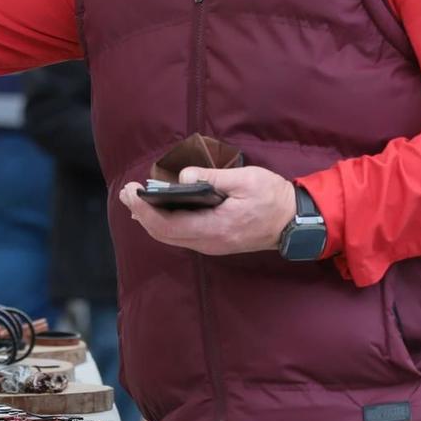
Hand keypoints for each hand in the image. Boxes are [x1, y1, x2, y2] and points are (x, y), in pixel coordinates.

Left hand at [118, 164, 296, 257]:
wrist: (294, 222)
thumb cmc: (272, 198)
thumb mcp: (245, 180)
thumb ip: (213, 177)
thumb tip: (183, 176)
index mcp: (215, 227)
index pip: (168, 225)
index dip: (145, 210)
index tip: (132, 193)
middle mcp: (209, 242)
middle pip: (163, 234)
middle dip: (141, 213)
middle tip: (126, 193)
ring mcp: (212, 245)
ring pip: (171, 237)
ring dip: (150, 219)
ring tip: (134, 200)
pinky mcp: (214, 242)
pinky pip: (181, 236)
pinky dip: (164, 223)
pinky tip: (156, 210)